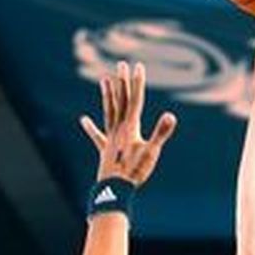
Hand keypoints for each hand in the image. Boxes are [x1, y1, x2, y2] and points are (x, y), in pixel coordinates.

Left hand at [81, 60, 177, 185]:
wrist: (114, 189)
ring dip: (108, 96)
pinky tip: (83, 119)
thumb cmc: (134, 171)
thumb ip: (160, 133)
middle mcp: (118, 128)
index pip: (135, 100)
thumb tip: (171, 116)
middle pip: (121, 101)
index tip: (138, 66)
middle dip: (122, 82)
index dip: (137, 83)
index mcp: (130, 127)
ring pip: (109, 112)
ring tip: (104, 81)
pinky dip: (90, 127)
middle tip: (121, 64)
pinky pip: (96, 135)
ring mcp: (110, 138)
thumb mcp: (151, 152)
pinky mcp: (104, 149)